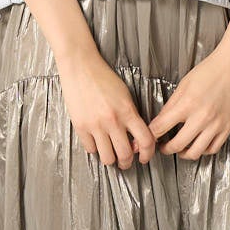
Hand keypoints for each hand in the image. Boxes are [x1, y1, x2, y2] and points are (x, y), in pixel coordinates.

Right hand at [57, 50, 157, 168]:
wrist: (80, 67)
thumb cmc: (103, 77)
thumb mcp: (125, 94)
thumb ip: (131, 115)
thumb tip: (135, 136)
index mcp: (127, 111)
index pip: (146, 140)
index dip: (148, 154)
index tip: (145, 157)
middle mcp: (112, 121)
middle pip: (126, 154)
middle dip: (128, 162)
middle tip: (126, 161)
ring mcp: (95, 125)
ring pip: (107, 157)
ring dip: (111, 159)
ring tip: (111, 154)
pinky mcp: (80, 127)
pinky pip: (90, 149)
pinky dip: (95, 149)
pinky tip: (97, 142)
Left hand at [146, 42, 229, 159]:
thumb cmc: (211, 70)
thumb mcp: (184, 84)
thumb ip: (171, 105)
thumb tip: (160, 120)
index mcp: (188, 103)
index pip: (161, 127)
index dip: (151, 135)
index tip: (148, 137)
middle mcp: (202, 117)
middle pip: (177, 144)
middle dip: (165, 148)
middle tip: (162, 146)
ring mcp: (216, 124)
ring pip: (195, 152)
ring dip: (183, 153)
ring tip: (179, 148)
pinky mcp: (227, 127)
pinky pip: (212, 148)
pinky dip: (202, 151)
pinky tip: (197, 145)